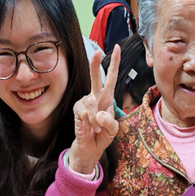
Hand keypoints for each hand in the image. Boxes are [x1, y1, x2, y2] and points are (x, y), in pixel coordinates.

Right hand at [69, 47, 120, 173]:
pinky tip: (89, 127)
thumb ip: (110, 123)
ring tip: (96, 128)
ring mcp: (85, 102)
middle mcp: (95, 96)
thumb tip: (98, 115)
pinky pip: (85, 113)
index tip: (117, 48)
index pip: (111, 77)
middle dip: (95, 65)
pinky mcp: (77, 110)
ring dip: (97, 120)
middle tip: (97, 53)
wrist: (90, 147)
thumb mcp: (113, 130)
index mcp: (107, 97)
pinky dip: (90, 123)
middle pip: (95, 78)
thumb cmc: (102, 135)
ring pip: (93, 105)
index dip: (114, 63)